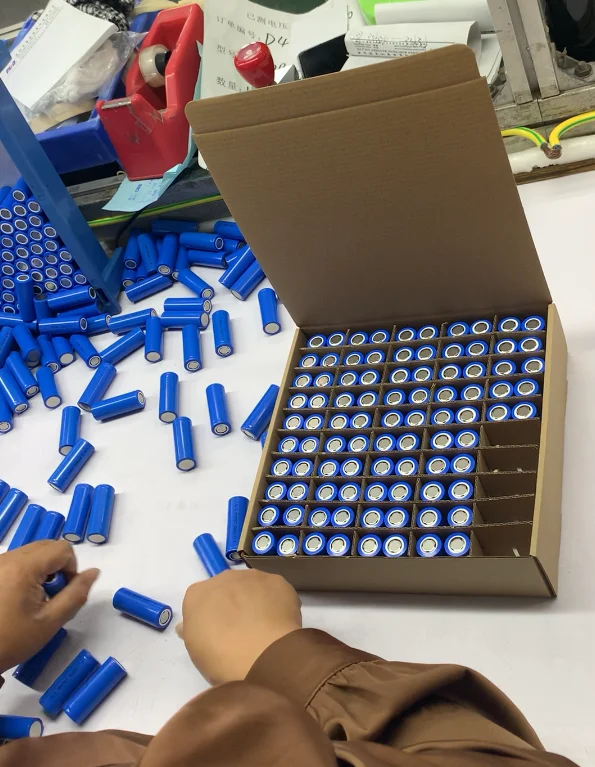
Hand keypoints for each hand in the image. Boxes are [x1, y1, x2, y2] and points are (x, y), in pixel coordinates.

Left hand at [0, 541, 98, 674]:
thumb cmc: (12, 640)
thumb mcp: (50, 621)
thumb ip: (76, 594)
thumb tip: (93, 572)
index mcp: (23, 567)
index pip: (63, 549)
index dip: (72, 569)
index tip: (63, 592)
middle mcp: (8, 558)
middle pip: (47, 546)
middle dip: (58, 567)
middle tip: (51, 595)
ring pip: (33, 552)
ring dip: (42, 569)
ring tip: (34, 597)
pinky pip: (17, 559)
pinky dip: (27, 571)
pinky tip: (19, 596)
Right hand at [180, 569, 301, 684]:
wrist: (261, 654)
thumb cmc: (222, 657)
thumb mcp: (197, 651)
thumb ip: (193, 630)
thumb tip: (190, 625)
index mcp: (197, 594)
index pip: (200, 600)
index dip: (209, 617)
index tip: (217, 634)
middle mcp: (223, 578)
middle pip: (226, 588)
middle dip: (232, 605)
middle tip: (241, 631)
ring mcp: (252, 576)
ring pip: (251, 586)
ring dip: (254, 601)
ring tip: (263, 629)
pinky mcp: (277, 581)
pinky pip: (274, 590)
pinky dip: (276, 602)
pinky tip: (279, 622)